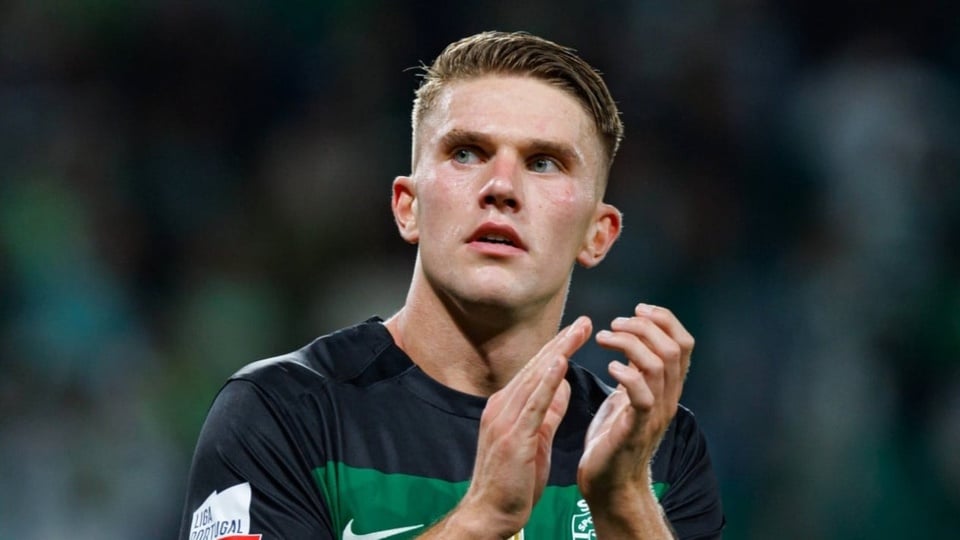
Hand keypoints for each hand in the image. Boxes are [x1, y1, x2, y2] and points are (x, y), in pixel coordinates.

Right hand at [454, 317, 591, 537]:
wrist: (489, 513)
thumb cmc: (513, 483)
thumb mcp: (535, 441)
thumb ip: (548, 413)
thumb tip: (561, 386)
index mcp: (507, 407)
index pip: (536, 372)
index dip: (558, 350)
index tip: (577, 331)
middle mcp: (502, 406)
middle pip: (535, 368)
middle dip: (560, 343)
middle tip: (584, 321)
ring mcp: (504, 420)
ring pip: (534, 378)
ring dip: (557, 352)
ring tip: (577, 332)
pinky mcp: (512, 436)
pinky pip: (533, 404)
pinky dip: (546, 381)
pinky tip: (559, 363)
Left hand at [578, 304, 693, 505]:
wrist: (609, 485)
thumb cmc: (612, 440)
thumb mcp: (626, 398)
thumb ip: (635, 373)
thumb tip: (630, 342)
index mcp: (666, 388)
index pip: (684, 343)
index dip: (665, 319)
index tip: (638, 308)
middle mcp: (667, 398)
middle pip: (674, 348)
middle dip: (644, 326)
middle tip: (614, 323)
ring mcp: (654, 414)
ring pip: (659, 365)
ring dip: (629, 343)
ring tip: (604, 338)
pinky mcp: (635, 429)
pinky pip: (642, 396)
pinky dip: (627, 375)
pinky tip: (609, 369)